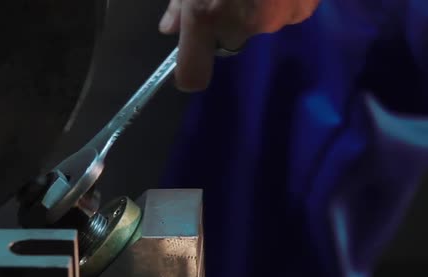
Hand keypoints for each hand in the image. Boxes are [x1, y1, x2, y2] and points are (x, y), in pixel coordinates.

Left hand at [159, 0, 319, 90]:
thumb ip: (181, 3)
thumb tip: (169, 28)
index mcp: (207, 14)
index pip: (192, 74)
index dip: (190, 69)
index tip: (193, 58)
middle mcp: (243, 26)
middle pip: (230, 40)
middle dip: (227, 19)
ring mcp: (277, 19)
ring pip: (259, 25)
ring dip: (256, 7)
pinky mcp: (304, 8)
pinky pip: (287, 13)